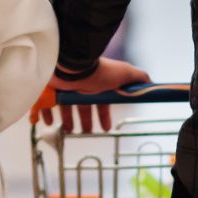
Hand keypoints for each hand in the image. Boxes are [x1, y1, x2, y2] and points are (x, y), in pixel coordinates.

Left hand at [36, 58, 153, 132]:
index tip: (105, 128)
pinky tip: (48, 122)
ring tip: (68, 131)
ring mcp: (66, 86)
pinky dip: (46, 113)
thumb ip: (139, 78)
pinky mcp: (51, 88)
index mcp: (98, 84)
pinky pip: (46, 102)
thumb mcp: (125, 74)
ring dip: (68, 119)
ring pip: (66, 106)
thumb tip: (150, 83)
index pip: (101, 103)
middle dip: (85, 120)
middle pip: (83, 106)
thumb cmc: (100, 71)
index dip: (103, 116)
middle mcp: (81, 85)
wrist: (74, 65)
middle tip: (85, 132)